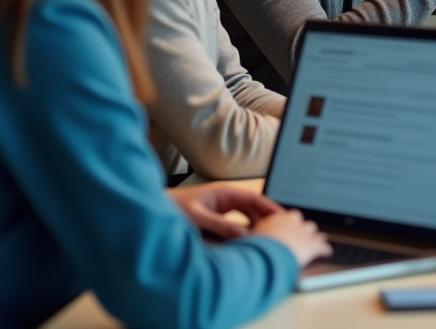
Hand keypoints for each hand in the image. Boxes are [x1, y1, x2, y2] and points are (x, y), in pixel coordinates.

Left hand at [168, 183, 282, 239]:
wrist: (151, 211)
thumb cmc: (171, 209)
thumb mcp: (197, 217)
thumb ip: (220, 226)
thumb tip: (243, 235)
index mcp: (224, 192)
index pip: (255, 198)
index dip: (271, 208)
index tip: (284, 217)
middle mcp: (224, 199)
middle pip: (253, 208)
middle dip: (267, 218)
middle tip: (282, 230)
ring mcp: (220, 209)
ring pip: (245, 217)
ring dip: (255, 226)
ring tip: (268, 238)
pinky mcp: (214, 219)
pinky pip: (235, 225)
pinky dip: (243, 232)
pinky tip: (248, 242)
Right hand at [253, 209, 331, 266]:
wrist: (268, 254)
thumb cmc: (257, 247)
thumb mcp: (252, 237)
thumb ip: (257, 234)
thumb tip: (255, 237)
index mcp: (278, 218)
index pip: (287, 217)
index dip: (289, 224)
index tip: (289, 229)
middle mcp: (293, 222)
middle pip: (302, 222)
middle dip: (303, 229)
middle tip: (302, 235)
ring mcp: (304, 232)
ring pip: (314, 232)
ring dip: (315, 237)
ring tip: (316, 241)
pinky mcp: (313, 244)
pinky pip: (323, 246)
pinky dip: (324, 249)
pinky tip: (326, 252)